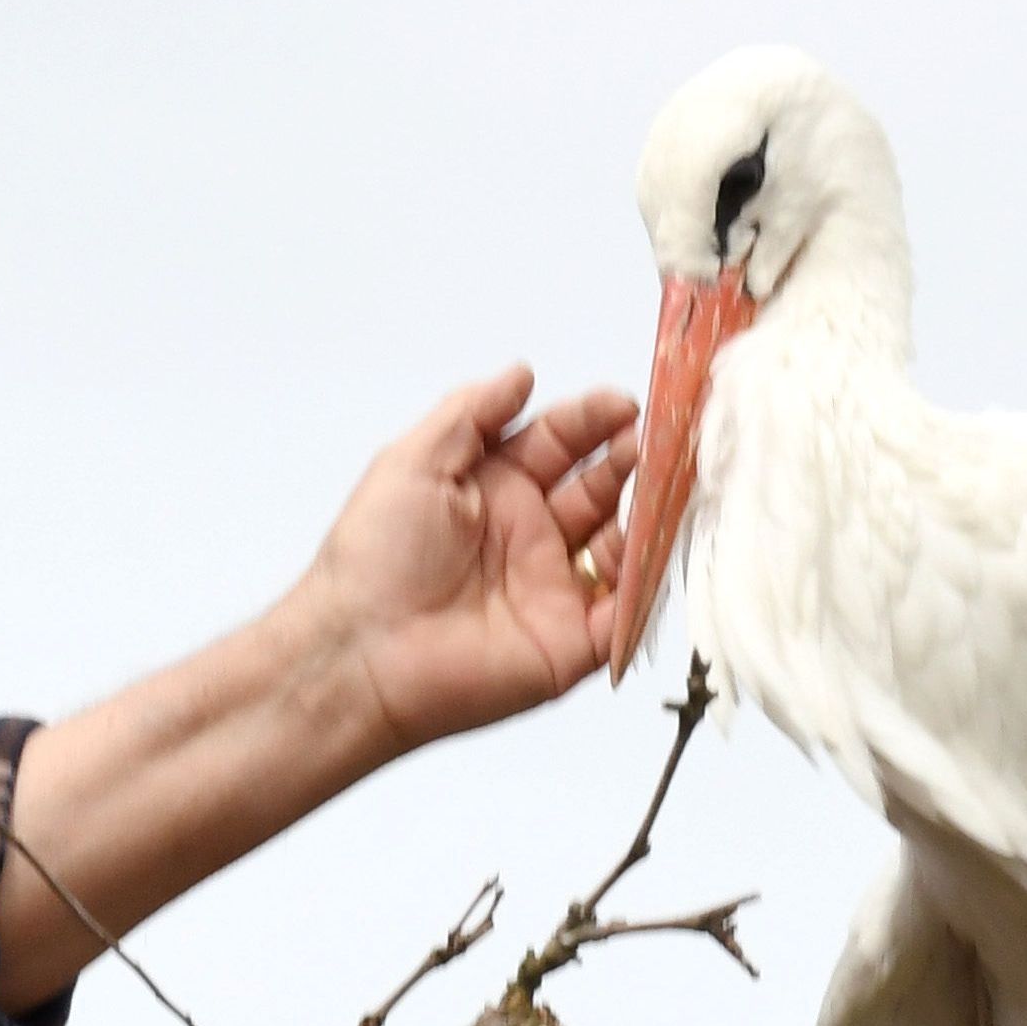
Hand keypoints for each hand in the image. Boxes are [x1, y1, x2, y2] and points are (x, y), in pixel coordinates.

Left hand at [287, 365, 638, 757]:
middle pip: (600, 488)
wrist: (360, 653)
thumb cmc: (374, 557)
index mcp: (494, 492)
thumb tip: (521, 372)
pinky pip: (626, 609)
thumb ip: (471, 413)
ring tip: (665, 480)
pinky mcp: (571, 643)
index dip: (592, 421)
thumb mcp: (414, 462)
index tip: (624, 403)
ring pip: (623, 542)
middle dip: (631, 459)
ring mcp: (554, 589)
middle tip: (655, 437)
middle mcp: (529, 536)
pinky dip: (649, 580)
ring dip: (649, 510)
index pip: (559, 442)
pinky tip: (660, 542)